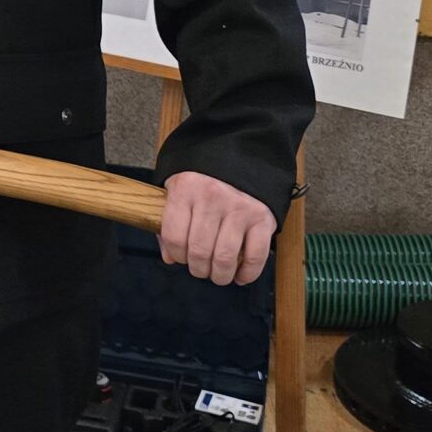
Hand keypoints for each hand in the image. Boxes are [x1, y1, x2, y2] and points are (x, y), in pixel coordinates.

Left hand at [158, 172, 277, 285]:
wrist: (243, 154)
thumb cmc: (205, 177)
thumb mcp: (179, 188)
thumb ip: (169, 221)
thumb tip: (170, 258)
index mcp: (186, 189)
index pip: (174, 237)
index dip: (177, 255)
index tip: (181, 259)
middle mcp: (212, 197)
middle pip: (199, 252)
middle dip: (199, 270)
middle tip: (202, 270)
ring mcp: (239, 207)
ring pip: (225, 258)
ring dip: (220, 275)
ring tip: (219, 275)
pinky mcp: (262, 217)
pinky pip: (255, 256)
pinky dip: (247, 274)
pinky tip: (240, 276)